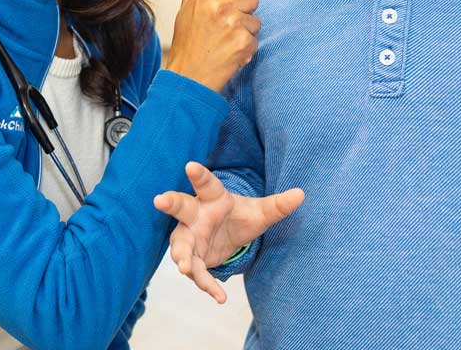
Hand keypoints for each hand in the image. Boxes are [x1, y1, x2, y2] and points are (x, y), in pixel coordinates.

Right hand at [153, 162, 303, 302]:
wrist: (228, 236)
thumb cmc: (238, 216)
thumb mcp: (260, 212)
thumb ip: (278, 205)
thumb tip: (301, 195)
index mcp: (213, 197)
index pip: (206, 183)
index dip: (198, 174)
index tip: (190, 165)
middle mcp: (196, 214)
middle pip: (180, 206)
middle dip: (170, 203)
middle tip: (160, 199)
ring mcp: (190, 237)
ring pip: (181, 245)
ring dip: (182, 256)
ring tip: (185, 267)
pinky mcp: (192, 258)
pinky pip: (196, 272)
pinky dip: (206, 284)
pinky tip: (219, 295)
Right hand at [165, 0, 259, 91]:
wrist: (188, 76)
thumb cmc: (188, 42)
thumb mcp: (186, 3)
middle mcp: (222, 6)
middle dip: (243, 9)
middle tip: (225, 22)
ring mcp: (235, 25)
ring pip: (256, 19)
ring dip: (245, 29)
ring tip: (225, 38)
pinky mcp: (244, 43)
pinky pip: (256, 37)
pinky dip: (246, 45)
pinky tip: (230, 49)